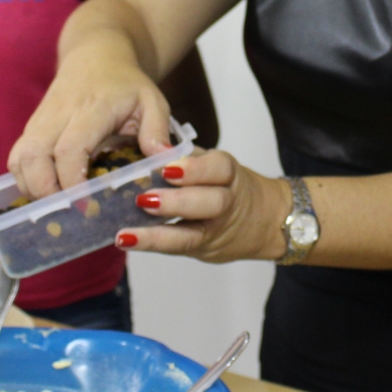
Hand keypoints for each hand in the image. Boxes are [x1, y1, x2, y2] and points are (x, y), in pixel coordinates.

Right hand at [9, 34, 173, 199]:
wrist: (96, 54)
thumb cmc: (127, 84)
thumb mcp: (153, 101)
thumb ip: (158, 130)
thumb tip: (162, 161)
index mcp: (92, 108)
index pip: (70, 147)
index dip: (71, 180)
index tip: (84, 204)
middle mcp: (59, 114)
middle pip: (33, 155)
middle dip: (42, 191)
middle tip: (64, 212)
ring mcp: (40, 120)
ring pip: (18, 157)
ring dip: (29, 188)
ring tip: (53, 208)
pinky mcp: (32, 127)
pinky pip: (17, 157)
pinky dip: (24, 180)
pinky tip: (44, 194)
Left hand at [122, 150, 288, 263]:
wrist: (265, 220)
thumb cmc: (225, 184)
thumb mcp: (212, 164)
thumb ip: (185, 157)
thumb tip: (145, 142)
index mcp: (228, 173)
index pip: (219, 168)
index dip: (196, 169)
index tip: (167, 168)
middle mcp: (226, 202)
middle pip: (212, 203)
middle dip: (178, 202)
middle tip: (145, 198)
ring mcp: (214, 230)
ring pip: (193, 233)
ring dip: (158, 232)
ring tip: (128, 230)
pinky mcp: (201, 248)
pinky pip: (177, 248)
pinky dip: (151, 244)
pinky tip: (126, 239)